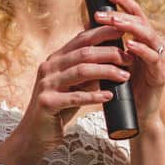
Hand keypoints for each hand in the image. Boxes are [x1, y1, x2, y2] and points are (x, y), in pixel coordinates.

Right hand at [12, 21, 132, 155]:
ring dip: (107, 72)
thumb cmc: (58, 108)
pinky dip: (94, 96)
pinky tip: (109, 96)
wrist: (34, 133)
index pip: (81, 39)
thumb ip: (88, 74)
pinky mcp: (47, 102)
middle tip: (129, 59)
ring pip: (82, 71)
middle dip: (110, 53)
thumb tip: (115, 61)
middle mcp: (49, 67)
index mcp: (56, 59)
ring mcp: (46, 84)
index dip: (103, 33)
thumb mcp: (73, 86)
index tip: (123, 31)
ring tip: (125, 76)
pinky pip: (75, 97)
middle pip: (84, 53)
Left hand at [92, 0, 164, 125]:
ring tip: (115, 23)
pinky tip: (130, 46)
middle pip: (141, 21)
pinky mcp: (161, 74)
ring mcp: (159, 59)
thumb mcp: (113, 61)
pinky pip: (153, 58)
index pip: (134, 14)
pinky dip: (142, 50)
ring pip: (149, 35)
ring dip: (131, 28)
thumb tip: (89, 25)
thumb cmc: (124, 87)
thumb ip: (107, 44)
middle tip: (103, 13)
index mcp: (142, 40)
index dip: (123, 2)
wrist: (136, 114)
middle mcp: (153, 45)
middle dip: (122, 14)